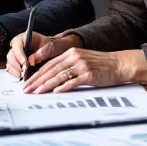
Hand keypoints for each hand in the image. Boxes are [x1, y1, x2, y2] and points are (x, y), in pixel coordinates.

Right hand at [6, 32, 80, 77]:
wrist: (49, 51)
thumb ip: (41, 53)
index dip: (19, 54)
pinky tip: (20, 77)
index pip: (16, 45)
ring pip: (10, 63)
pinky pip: (11, 69)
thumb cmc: (48, 47)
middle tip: (24, 72)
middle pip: (11, 55)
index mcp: (23, 38)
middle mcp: (16, 46)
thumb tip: (31, 61)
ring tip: (23, 76)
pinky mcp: (15, 63)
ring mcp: (14, 54)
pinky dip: (15, 74)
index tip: (25, 63)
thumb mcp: (48, 47)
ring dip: (15, 71)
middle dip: (16, 65)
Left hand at [23, 48, 146, 93]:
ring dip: (46, 85)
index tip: (27, 83)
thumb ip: (68, 67)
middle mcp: (74, 57)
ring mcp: (81, 65)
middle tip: (26, 90)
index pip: (48, 65)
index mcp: (70, 53)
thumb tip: (53, 80)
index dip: (36, 74)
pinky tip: (56, 92)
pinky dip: (64, 87)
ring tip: (36, 92)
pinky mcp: (89, 74)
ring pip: (59, 76)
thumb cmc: (101, 65)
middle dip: (36, 80)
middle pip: (50, 70)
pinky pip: (73, 81)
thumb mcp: (82, 61)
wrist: (120, 64)